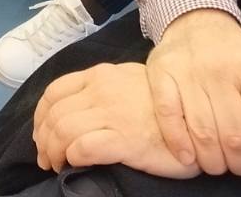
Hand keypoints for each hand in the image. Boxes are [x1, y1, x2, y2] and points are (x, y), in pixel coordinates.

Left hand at [33, 63, 201, 177]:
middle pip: (54, 113)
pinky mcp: (123, 139)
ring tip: (56, 165)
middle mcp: (101, 90)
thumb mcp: (131, 83)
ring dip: (53, 151)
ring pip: (62, 130)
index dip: (41, 115)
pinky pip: (82, 147)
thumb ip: (104, 88)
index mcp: (100, 76)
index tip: (41, 133)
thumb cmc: (166, 106)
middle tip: (46, 157)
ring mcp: (112, 114)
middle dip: (42, 139)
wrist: (200, 117)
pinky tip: (73, 165)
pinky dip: (71, 158)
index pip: (54, 91)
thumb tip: (78, 107)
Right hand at [144, 9, 240, 175]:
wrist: (199, 24)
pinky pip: (167, 115)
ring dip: (212, 161)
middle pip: (232, 136)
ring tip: (219, 166)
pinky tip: (188, 158)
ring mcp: (187, 70)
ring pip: (202, 132)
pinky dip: (177, 142)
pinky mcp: (161, 72)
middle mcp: (219, 68)